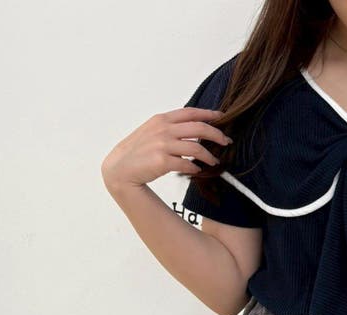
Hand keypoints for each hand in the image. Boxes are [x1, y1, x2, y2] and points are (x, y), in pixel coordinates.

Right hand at [100, 105, 233, 194]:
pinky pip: (187, 164)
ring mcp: (163, 145)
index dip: (209, 114)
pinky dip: (195, 168)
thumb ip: (169, 128)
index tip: (222, 116)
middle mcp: (163, 129)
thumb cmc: (137, 151)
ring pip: (197, 147)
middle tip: (226, 141)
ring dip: (209, 156)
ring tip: (214, 161)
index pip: (191, 112)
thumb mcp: (151, 131)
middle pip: (199, 128)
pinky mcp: (162, 162)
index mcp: (161, 119)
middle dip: (217, 134)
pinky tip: (197, 170)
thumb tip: (192, 130)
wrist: (120, 168)